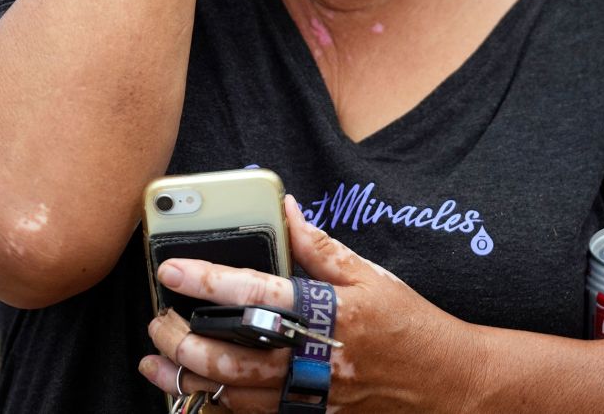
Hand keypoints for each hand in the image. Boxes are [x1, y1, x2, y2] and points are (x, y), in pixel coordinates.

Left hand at [142, 195, 482, 411]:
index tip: (172, 268)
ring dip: (188, 380)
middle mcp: (318, 358)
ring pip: (236, 394)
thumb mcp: (371, 277)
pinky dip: (218, 408)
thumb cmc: (410, 325)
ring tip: (155, 364)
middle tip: (157, 322)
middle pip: (235, 353)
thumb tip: (286, 209)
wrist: (448, 383)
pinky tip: (194, 395)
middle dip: (185, 340)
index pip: (259, 293)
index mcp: (331, 313)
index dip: (210, 279)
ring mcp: (314, 397)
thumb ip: (322, 247)